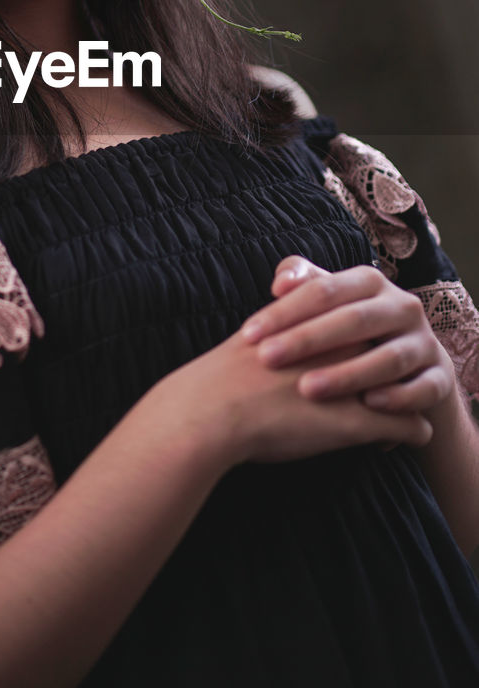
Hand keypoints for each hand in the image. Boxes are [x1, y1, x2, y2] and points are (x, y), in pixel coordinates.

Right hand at [163, 320, 433, 469]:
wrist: (211, 410)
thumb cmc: (228, 374)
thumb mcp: (261, 329)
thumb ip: (290, 321)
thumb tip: (296, 323)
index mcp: (327, 320)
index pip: (370, 326)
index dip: (367, 347)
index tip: (359, 368)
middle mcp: (349, 343)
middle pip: (393, 354)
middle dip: (390, 377)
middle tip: (377, 398)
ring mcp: (358, 381)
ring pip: (407, 391)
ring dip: (402, 406)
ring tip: (385, 427)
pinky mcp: (361, 422)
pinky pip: (410, 427)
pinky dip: (406, 435)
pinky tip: (388, 445)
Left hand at [240, 256, 455, 414]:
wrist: (404, 371)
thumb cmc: (349, 334)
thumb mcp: (327, 306)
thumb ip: (303, 285)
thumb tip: (280, 282)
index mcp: (369, 282)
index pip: (324, 290)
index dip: (285, 311)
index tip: (248, 335)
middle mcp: (401, 306)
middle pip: (354, 319)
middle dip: (308, 339)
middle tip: (268, 358)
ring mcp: (424, 342)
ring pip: (389, 356)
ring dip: (348, 373)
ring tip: (309, 389)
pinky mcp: (439, 378)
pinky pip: (423, 388)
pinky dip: (398, 397)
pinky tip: (368, 405)